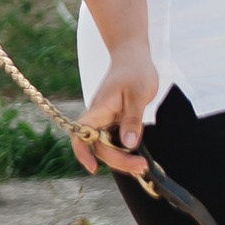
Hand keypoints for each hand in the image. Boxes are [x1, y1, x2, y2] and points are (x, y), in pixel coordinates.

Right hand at [72, 45, 158, 177]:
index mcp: (99, 110)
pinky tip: (137, 154)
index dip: (82, 152)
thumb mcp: (138, 95)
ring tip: (143, 165)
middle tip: (142, 166)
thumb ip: (132, 120)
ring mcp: (107, 119)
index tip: (94, 168)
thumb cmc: (135, 71)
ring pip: (108, 146)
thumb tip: (128, 145)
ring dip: (123, 158)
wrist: (133, 56)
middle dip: (118, 161)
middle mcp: (99, 117)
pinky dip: (125, 150)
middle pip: (100, 146)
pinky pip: (116, 140)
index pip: (81, 134)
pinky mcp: (116, 120)